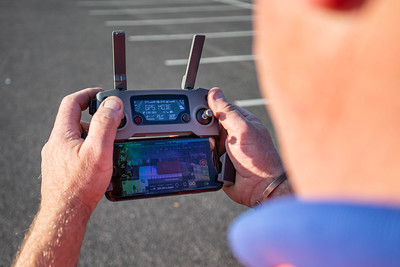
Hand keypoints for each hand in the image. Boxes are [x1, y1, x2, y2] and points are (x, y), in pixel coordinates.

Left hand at [40, 88, 122, 212]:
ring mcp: (57, 157)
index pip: (72, 102)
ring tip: (110, 148)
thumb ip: (106, 124)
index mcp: (62, 134)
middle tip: (114, 125)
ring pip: (78, 138)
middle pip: (77, 120)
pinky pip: (77, 152)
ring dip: (94, 137)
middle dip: (97, 120)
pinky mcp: (61, 169)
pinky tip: (100, 163)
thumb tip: (112, 104)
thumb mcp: (99, 151)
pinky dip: (90, 151)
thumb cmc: (80, 186)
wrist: (66, 213)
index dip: (88, 94)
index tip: (103, 93)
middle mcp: (57, 144)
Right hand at [208, 88, 289, 206]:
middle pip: (208, 124)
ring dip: (203, 144)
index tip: (192, 105)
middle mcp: (232, 134)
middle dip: (202, 128)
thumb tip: (214, 93)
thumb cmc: (260, 159)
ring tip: (211, 150)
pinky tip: (202, 157)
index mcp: (241, 122)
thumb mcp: (243, 129)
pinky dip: (201, 156)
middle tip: (201, 131)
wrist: (260, 188)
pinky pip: (203, 156)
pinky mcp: (217, 163)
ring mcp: (224, 149)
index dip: (207, 106)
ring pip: (204, 141)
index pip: (219, 108)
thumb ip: (228, 112)